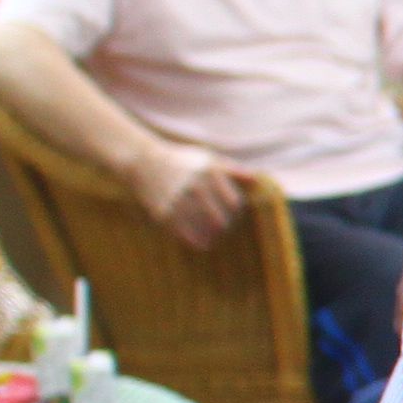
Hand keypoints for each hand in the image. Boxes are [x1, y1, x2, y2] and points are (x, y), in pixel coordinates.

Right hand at [123, 135, 246, 249]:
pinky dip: (195, 242)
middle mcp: (195, 187)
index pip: (234, 203)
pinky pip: (184, 234)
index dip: (236, 212)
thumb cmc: (182, 160)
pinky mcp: (164, 212)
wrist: (145, 162)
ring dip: (212, 237)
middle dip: (225, 227)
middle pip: (221, 219)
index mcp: (210, 173)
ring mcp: (179, 200)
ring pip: (204, 229)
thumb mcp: (208, 158)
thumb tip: (257, 180)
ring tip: (214, 238)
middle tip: (224, 229)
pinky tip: (201, 244)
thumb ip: (233, 170)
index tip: (233, 215)